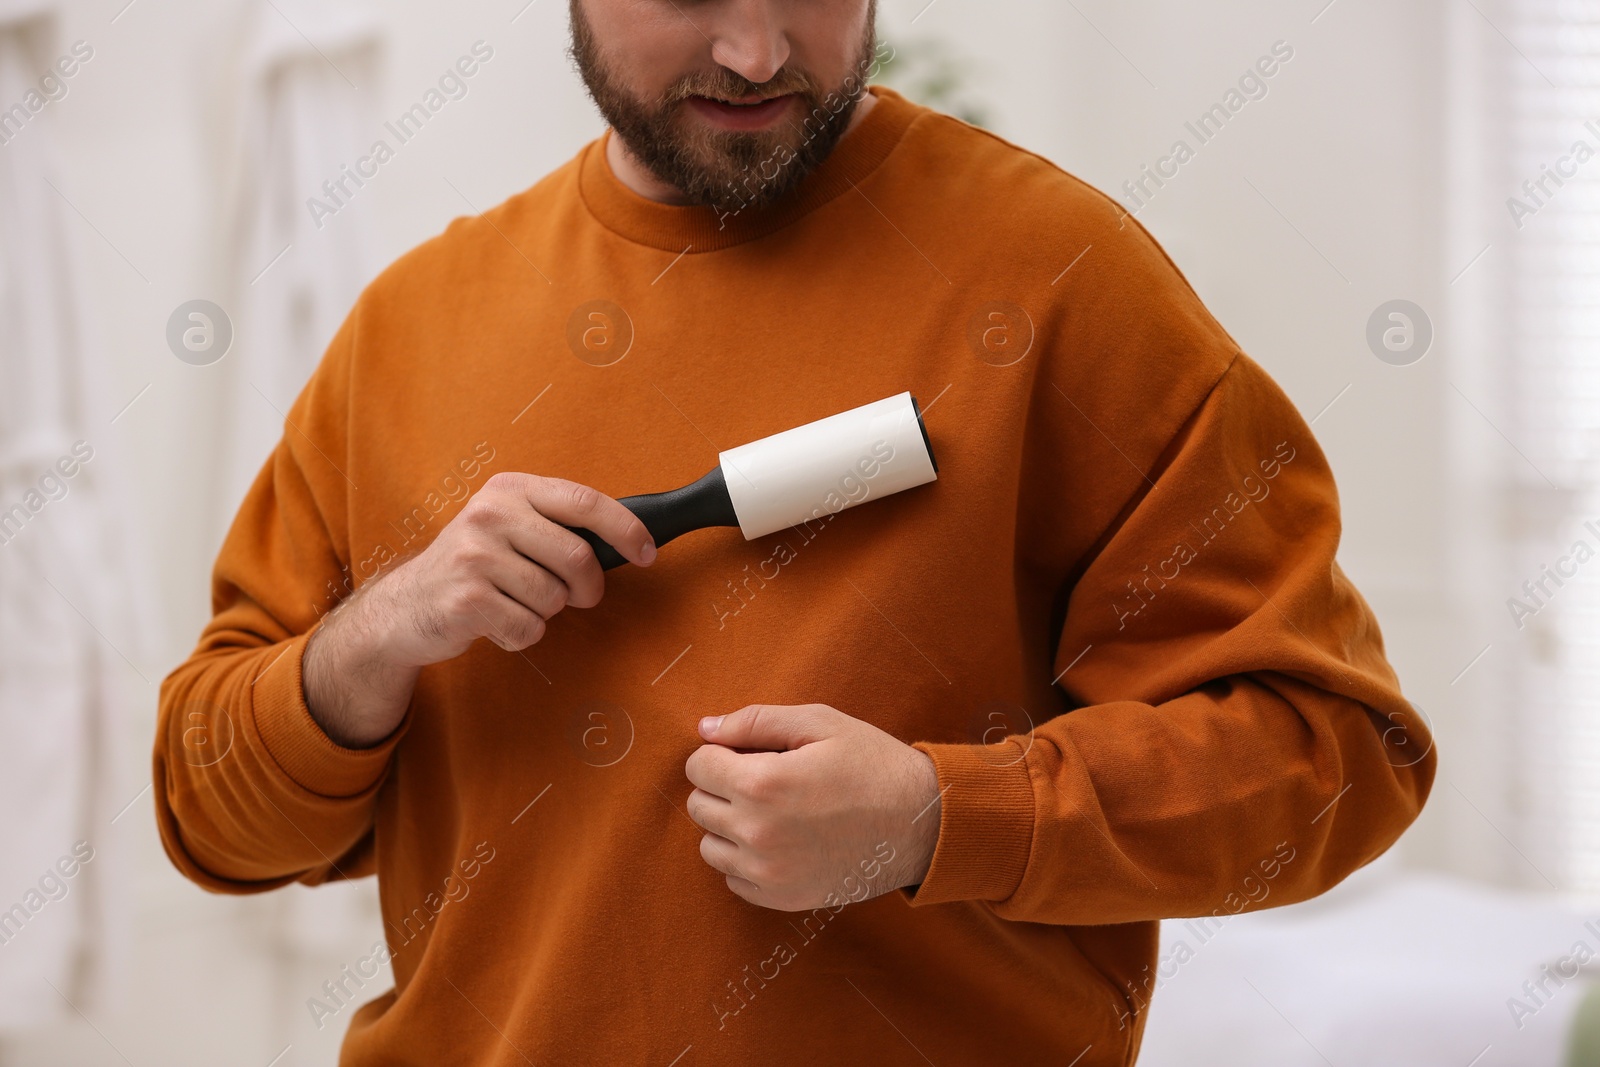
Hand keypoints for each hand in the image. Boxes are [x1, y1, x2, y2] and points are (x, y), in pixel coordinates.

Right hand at [303, 473, 656, 746]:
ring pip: (555, 597)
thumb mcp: (510, 528)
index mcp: (509, 490)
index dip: (625, 529)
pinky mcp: (466, 599)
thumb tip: (629, 539)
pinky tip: (495, 621)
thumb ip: (557, 525)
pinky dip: (522, 635)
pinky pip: (529, 628)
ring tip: (513, 602)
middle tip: (577, 596)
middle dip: (588, 587)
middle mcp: (489, 514)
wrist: (407, 606)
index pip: (583, 501)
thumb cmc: (475, 567)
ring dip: (545, 612)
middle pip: (578, 557)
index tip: (647, 552)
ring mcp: (474, 556)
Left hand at [684, 704, 942, 911]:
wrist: (923, 823)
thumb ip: (756, 721)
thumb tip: (705, 728)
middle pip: (698, 805)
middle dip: (723, 786)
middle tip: (766, 778)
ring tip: (774, 810)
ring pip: (710, 846)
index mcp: (763, 783)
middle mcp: (757, 832)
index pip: (698, 766)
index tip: (751, 752)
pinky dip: (748, 860)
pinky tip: (783, 840)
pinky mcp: (782, 898)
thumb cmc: (873, 764)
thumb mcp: (821, 723)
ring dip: (730, 825)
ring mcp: (768, 872)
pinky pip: (734, 879)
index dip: (722, 752)